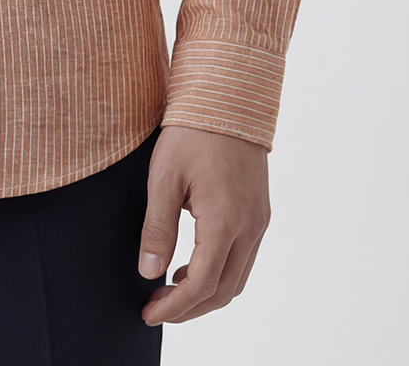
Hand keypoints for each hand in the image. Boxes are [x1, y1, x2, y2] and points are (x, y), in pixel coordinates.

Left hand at [138, 124, 269, 325]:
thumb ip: (157, 228)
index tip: (150, 313)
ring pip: (237, 278)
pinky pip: (244, 258)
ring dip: (207, 292)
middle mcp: (250, 226)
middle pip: (224, 290)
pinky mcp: (259, 212)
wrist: (228, 97)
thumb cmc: (193, 131)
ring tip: (171, 289)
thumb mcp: (164, 177)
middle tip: (157, 306)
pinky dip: (220, 272)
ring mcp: (259, 220)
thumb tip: (148, 271)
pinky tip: (193, 265)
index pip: (203, 284)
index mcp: (225, 220)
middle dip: (190, 307)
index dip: (175, 306)